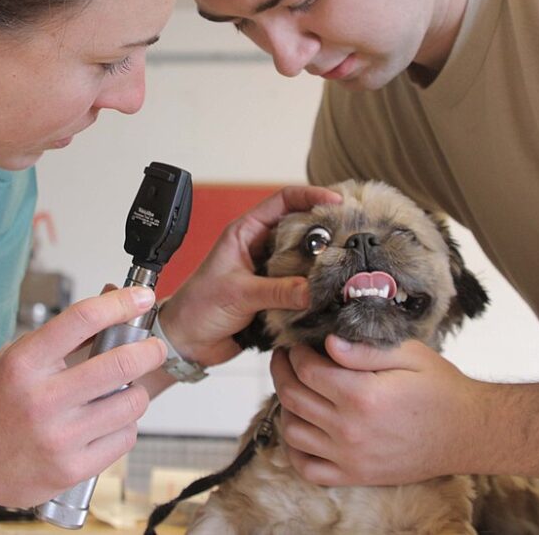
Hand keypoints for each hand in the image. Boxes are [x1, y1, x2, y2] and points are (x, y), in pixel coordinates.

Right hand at [0, 286, 165, 507]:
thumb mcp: (15, 358)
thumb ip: (61, 338)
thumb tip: (111, 307)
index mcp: (24, 363)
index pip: (82, 319)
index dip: (119, 303)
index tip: (140, 298)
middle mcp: (42, 399)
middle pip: (119, 363)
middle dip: (148, 350)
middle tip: (153, 348)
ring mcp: (58, 438)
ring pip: (130, 403)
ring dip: (135, 391)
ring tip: (122, 391)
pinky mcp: (71, 469)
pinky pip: (124, 438)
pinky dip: (124, 426)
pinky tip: (108, 422)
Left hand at [157, 185, 341, 367]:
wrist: (186, 342)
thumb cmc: (197, 308)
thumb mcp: (238, 293)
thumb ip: (277, 291)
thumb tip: (314, 289)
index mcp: (246, 233)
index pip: (283, 201)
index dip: (311, 196)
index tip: (337, 201)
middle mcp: (261, 249)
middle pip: (302, 229)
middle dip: (327, 231)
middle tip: (353, 236)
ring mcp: (270, 273)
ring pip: (305, 260)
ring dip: (324, 265)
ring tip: (349, 267)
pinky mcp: (276, 297)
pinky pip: (303, 288)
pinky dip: (317, 291)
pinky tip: (333, 294)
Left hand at [270, 337, 481, 485]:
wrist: (467, 432)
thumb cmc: (440, 389)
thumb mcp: (409, 355)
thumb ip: (364, 350)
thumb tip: (328, 343)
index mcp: (361, 394)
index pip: (306, 370)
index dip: (295, 353)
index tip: (297, 345)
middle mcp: (350, 428)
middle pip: (292, 397)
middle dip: (281, 372)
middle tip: (284, 359)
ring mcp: (350, 456)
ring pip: (293, 431)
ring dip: (285, 407)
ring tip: (293, 389)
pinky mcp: (355, 475)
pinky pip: (308, 468)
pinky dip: (294, 450)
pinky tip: (300, 429)